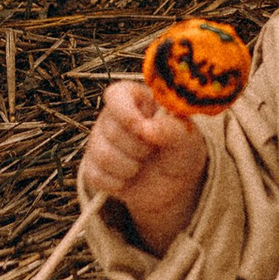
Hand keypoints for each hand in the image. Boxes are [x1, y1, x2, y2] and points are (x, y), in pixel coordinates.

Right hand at [80, 76, 209, 251]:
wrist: (172, 184)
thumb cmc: (179, 150)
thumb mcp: (186, 138)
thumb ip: (172, 128)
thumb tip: (147, 128)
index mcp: (134, 99)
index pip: (116, 96)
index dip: (127, 114)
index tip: (144, 130)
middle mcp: (111, 117)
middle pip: (111, 130)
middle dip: (138, 148)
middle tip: (153, 150)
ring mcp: (98, 141)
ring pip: (103, 155)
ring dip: (129, 167)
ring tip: (142, 165)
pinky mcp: (92, 166)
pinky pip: (96, 176)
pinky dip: (117, 183)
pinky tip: (129, 179)